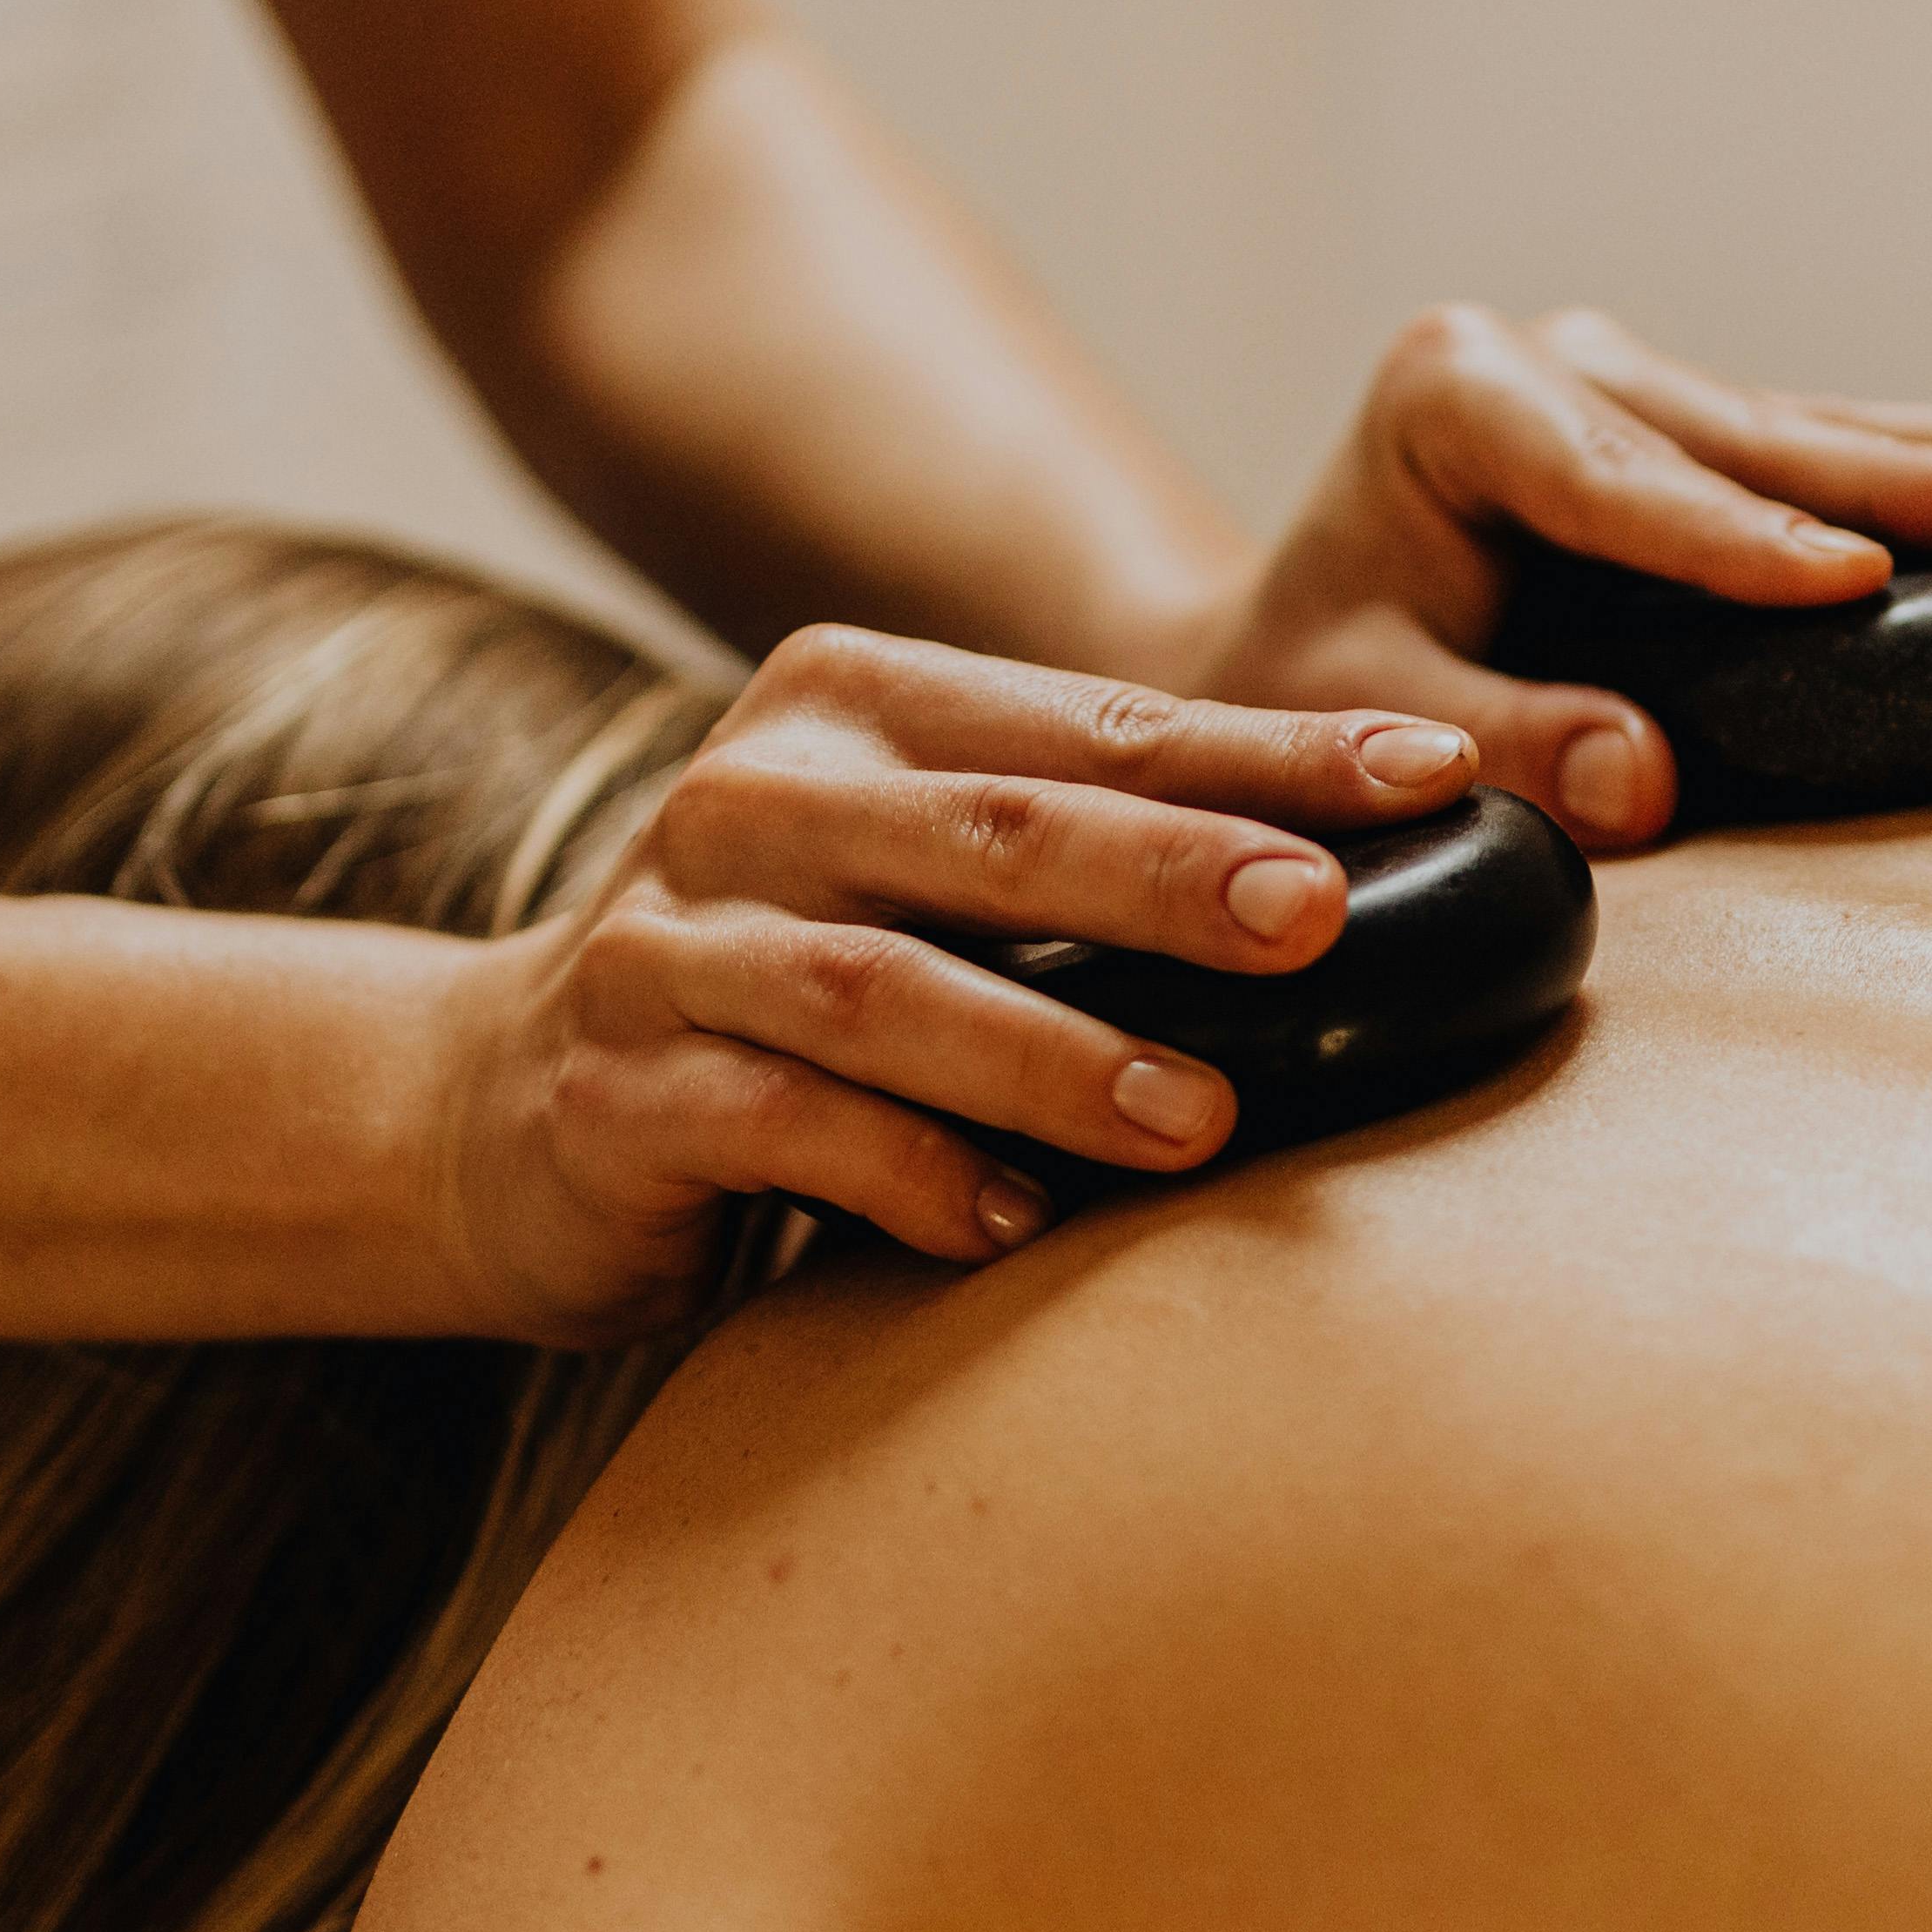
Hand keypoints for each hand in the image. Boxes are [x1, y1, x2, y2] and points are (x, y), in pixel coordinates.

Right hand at [427, 626, 1480, 1339]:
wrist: (492, 1107)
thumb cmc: (785, 989)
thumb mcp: (925, 884)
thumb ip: (1089, 857)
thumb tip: (1377, 870)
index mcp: (850, 707)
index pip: (1096, 727)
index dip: (1269, 752)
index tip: (1439, 777)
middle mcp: (747, 798)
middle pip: (997, 832)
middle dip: (1175, 872)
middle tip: (1328, 916)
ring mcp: (664, 945)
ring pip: (886, 989)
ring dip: (1057, 1057)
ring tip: (1207, 1119)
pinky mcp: (612, 1094)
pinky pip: (780, 1132)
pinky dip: (907, 1176)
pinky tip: (1013, 1225)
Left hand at [1172, 307, 1931, 846]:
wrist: (1285, 647)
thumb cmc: (1306, 686)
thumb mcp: (1353, 721)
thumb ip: (1489, 742)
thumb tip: (1645, 779)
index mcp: (1452, 396)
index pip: (1614, 483)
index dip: (1736, 538)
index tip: (1853, 579)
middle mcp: (1550, 357)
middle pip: (1746, 437)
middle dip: (1905, 475)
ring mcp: (1627, 378)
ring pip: (1813, 428)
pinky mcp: (1683, 422)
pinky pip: (1822, 453)